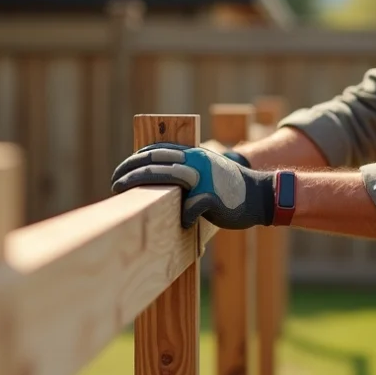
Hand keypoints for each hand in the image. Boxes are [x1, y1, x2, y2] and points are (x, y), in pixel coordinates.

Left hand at [111, 143, 272, 229]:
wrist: (261, 196)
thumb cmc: (229, 189)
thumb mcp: (206, 172)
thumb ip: (185, 173)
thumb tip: (157, 180)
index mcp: (192, 154)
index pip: (156, 151)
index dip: (134, 160)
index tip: (119, 172)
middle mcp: (196, 161)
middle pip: (155, 162)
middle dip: (130, 172)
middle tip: (113, 184)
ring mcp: (204, 178)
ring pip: (165, 176)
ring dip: (141, 184)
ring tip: (125, 195)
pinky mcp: (212, 197)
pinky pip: (190, 208)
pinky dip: (182, 216)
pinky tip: (181, 223)